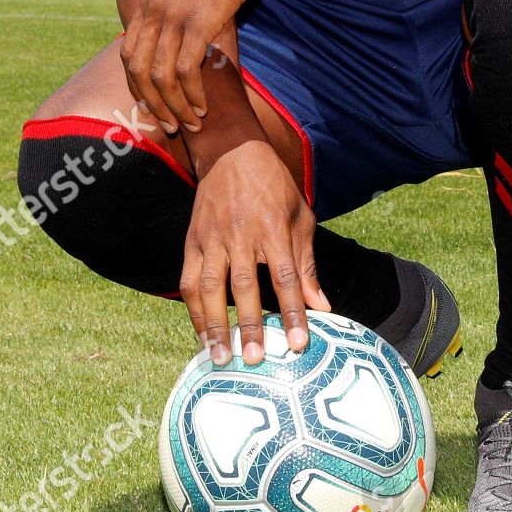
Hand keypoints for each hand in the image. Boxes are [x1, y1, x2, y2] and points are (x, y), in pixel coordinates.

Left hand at [121, 0, 265, 133]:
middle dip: (152, 103)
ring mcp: (174, 17)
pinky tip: (203, 105)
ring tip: (190, 123)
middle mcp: (154, 10)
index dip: (137, 84)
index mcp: (149, 1)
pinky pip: (185, 70)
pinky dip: (192, 94)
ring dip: (174, 106)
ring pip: (160, 76)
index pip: (128, 52)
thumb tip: (186, 24)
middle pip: (137, 69)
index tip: (153, 104)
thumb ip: (178, 1)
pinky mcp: (199, 22)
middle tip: (169, 124)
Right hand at [180, 139, 329, 364]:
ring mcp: (212, 237)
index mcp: (273, 227)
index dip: (292, 312)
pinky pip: (189, 279)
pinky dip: (194, 310)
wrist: (232, 151)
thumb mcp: (300, 216)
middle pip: (244, 286)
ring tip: (220, 357)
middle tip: (255, 360)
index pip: (285, 276)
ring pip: (209, 286)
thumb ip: (307, 264)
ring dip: (214, 324)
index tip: (299, 343)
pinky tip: (202, 334)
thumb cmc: (274, 186)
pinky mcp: (192, 240)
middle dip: (249, 325)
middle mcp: (240, 233)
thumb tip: (322, 306)